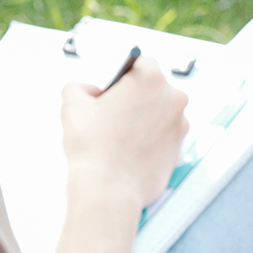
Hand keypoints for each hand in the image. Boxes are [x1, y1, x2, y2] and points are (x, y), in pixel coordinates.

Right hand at [59, 57, 188, 212]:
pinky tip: (130, 152)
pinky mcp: (180, 148)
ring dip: (144, 120)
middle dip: (136, 98)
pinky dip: (150, 140)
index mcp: (150, 79)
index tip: (114, 90)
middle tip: (112, 116)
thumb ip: (79, 87)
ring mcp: (180, 125)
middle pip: (154, 89)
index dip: (124, 76)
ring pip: (160, 113)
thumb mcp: (71, 106)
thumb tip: (91, 91)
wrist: (108, 189)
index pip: (142, 62)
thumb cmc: (93, 147)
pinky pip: (164, 136)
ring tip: (120, 138)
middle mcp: (173, 98)